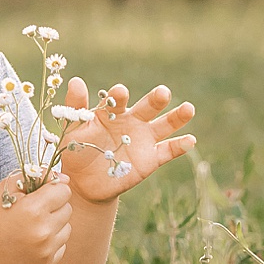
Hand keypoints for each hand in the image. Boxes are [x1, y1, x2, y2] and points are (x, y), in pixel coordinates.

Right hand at [0, 171, 72, 263]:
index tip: (36, 195)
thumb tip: (65, 179)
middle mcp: (43, 232)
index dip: (50, 189)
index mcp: (34, 210)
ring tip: (30, 227)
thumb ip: (37, 176)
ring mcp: (45, 252)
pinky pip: (61, 247)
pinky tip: (30, 241)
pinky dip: (50, 242)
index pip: (64, 191)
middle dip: (53, 206)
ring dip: (53, 225)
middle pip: (67, 209)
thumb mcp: (6, 187)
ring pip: (67, 229)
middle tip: (30, 211)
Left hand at [55, 79, 195, 198]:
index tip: (120, 92)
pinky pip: (167, 151)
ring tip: (189, 109)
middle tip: (163, 92)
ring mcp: (143, 140)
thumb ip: (76, 107)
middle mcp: (132, 121)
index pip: (119, 100)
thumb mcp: (73, 130)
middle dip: (155, 99)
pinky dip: (179, 146)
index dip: (119, 95)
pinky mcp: (150, 159)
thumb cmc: (76, 150)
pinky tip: (191, 140)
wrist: (84, 183)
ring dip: (176, 117)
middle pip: (147, 107)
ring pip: (164, 125)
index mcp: (112, 112)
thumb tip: (76, 80)